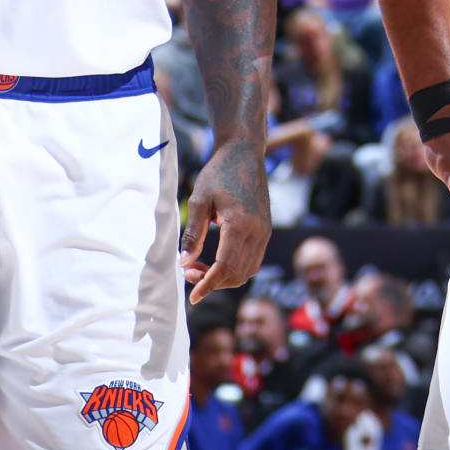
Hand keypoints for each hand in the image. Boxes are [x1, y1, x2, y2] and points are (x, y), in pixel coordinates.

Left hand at [179, 139, 269, 304]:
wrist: (244, 153)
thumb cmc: (219, 172)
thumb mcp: (199, 200)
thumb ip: (193, 234)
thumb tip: (184, 263)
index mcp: (241, 224)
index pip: (225, 267)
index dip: (208, 285)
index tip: (192, 297)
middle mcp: (258, 232)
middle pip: (237, 273)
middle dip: (213, 282)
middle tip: (188, 273)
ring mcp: (265, 232)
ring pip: (247, 271)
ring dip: (224, 277)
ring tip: (200, 268)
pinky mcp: (265, 230)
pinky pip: (253, 260)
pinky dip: (235, 268)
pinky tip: (217, 261)